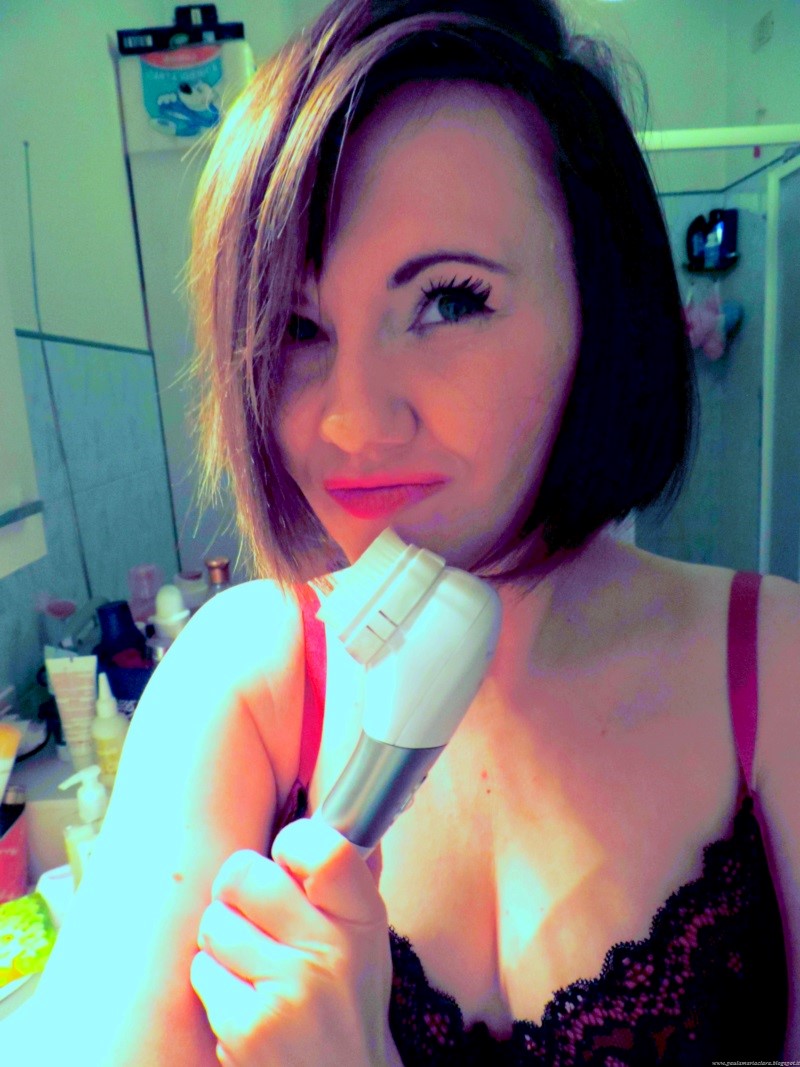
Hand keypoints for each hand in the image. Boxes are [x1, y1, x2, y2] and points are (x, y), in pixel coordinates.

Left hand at [190, 818, 393, 1065]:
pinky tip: (246, 1003)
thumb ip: (344, 879)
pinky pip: (203, 971)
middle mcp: (330, 951)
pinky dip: (215, 984)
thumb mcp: (364, 936)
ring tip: (254, 967)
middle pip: (244, 875)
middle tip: (256, 916)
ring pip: (214, 923)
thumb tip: (339, 807)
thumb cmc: (344, 997)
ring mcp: (288, 990)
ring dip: (223, 942)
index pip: (324, 849)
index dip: (293, 842)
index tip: (288, 857)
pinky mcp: (249, 1027)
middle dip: (238, 892)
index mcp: (363, 919)